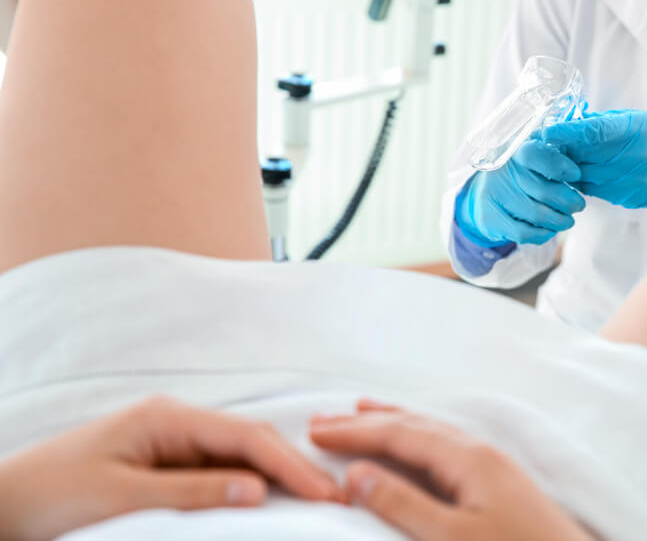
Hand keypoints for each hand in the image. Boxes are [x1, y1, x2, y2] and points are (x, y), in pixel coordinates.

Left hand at [0, 397, 341, 540]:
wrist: (3, 503)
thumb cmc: (53, 496)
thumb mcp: (123, 497)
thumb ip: (193, 491)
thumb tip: (258, 491)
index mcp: (169, 417)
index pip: (247, 437)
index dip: (291, 465)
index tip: (327, 492)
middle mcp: (177, 422)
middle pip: (251, 442)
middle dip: (295, 468)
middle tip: (338, 497)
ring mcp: (173, 442)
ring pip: (240, 456)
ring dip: (277, 477)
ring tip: (318, 500)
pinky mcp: (166, 465)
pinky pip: (219, 472)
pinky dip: (249, 485)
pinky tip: (273, 501)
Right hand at [310, 400, 593, 540]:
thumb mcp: (453, 540)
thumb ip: (404, 505)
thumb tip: (356, 475)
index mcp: (468, 459)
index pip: (399, 435)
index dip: (355, 432)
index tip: (315, 431)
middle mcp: (480, 451)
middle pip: (413, 425)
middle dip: (366, 421)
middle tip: (323, 420)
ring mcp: (493, 462)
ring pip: (432, 429)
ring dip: (392, 421)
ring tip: (361, 411)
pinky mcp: (500, 479)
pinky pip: (447, 442)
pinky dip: (418, 435)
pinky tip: (417, 441)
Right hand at [456, 138, 585, 246]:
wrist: (487, 196)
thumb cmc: (520, 177)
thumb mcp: (534, 161)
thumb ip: (552, 161)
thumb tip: (576, 174)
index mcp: (514, 151)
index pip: (535, 154)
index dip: (560, 166)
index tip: (576, 174)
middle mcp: (501, 171)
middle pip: (543, 190)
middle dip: (568, 201)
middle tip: (578, 205)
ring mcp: (492, 195)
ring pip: (536, 214)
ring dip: (559, 221)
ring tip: (567, 220)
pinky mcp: (489, 218)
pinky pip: (524, 232)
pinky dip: (542, 234)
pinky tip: (549, 230)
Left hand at [542, 109, 646, 218]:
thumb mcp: (636, 119)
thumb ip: (602, 123)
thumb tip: (568, 122)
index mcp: (635, 131)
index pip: (593, 132)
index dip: (566, 133)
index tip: (547, 131)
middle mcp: (632, 158)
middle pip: (582, 157)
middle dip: (562, 151)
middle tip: (548, 145)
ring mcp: (629, 182)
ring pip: (582, 177)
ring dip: (569, 169)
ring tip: (566, 158)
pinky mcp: (625, 198)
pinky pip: (593, 190)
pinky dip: (583, 181)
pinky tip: (586, 172)